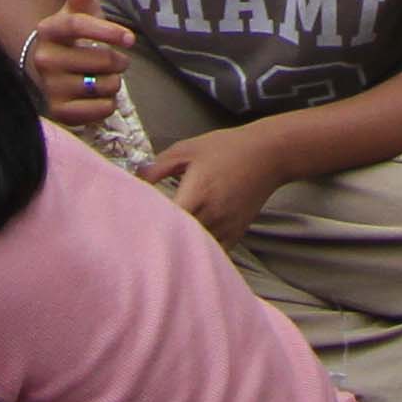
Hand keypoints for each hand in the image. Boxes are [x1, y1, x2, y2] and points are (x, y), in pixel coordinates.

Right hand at [20, 0, 136, 130]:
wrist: (55, 72)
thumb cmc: (75, 39)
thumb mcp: (80, 14)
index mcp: (49, 30)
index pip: (78, 26)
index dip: (107, 31)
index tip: (131, 39)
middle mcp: (44, 59)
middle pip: (99, 59)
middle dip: (118, 61)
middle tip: (116, 61)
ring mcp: (50, 87)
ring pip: (103, 85)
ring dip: (113, 83)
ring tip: (103, 78)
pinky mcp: (59, 111)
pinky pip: (101, 109)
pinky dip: (108, 104)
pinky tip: (98, 96)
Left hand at [138, 121, 289, 245]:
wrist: (268, 154)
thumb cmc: (226, 148)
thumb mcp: (188, 149)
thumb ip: (158, 166)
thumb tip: (134, 180)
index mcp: (197, 194)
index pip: (167, 223)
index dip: (148, 228)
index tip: (132, 227)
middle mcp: (211, 216)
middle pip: (178, 242)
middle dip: (159, 242)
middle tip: (138, 243)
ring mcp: (225, 228)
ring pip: (196, 251)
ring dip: (179, 251)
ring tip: (160, 249)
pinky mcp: (235, 234)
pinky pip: (213, 253)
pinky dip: (199, 254)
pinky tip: (187, 249)